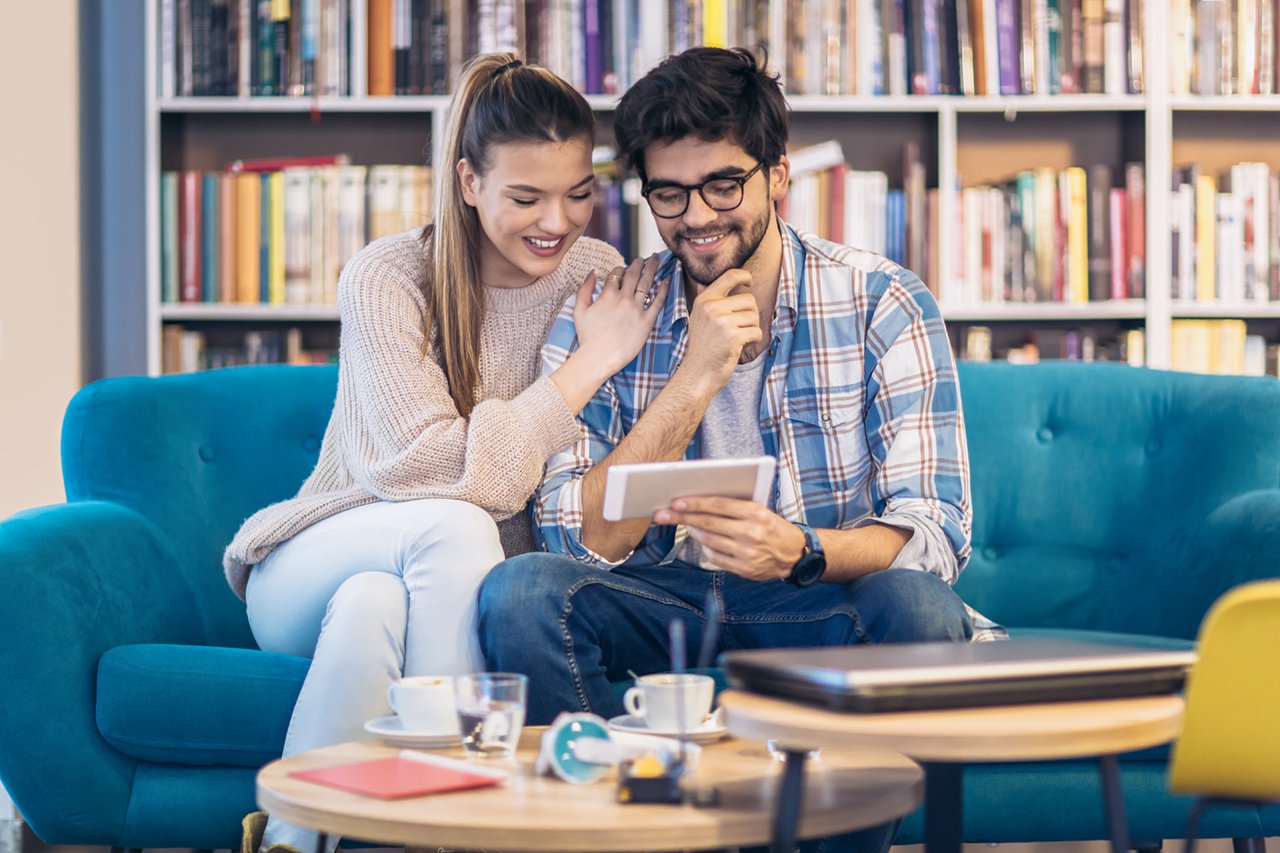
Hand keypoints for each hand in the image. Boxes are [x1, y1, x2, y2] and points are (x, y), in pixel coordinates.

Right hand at [571, 256, 668, 375]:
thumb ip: (584, 289)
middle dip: (640, 263)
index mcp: (607, 294)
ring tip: (657, 260)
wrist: (599, 358)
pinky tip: (666, 280)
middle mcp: (624, 298)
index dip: (621, 268)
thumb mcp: (579, 310)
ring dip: (652, 269)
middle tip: (646, 257)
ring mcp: (636, 309)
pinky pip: (658, 302)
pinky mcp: (646, 322)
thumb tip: (591, 272)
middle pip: (634, 274)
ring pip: (647, 283)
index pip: (616, 273)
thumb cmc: (587, 337)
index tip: (625, 268)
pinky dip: (663, 289)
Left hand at [654, 496, 805, 581]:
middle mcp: (750, 532)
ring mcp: (747, 552)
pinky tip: (705, 543)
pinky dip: (707, 549)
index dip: (695, 503)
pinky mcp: (744, 569)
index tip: (676, 502)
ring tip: (685, 525)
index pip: (718, 505)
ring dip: (693, 532)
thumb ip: (734, 508)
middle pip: (708, 523)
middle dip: (682, 517)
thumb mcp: (760, 510)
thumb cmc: (772, 527)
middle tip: (663, 514)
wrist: (795, 554)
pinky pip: (715, 558)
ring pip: (709, 541)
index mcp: (755, 513)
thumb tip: (700, 504)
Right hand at [679, 269, 760, 395]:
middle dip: (751, 315)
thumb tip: (737, 280)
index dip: (744, 276)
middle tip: (740, 328)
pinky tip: (741, 347)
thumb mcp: (701, 318)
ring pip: (754, 316)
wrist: (697, 374)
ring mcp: (722, 322)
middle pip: (749, 300)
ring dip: (752, 329)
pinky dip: (753, 341)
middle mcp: (712, 308)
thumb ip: (714, 301)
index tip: (749, 282)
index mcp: (704, 300)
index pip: (730, 276)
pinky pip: (757, 332)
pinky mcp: (733, 336)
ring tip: (738, 339)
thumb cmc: (703, 348)